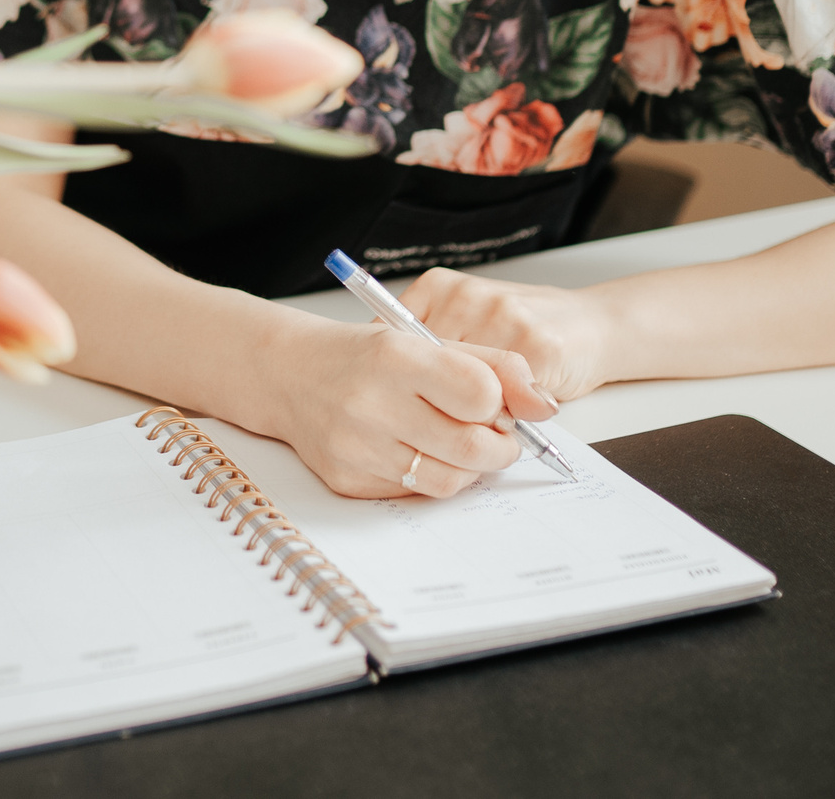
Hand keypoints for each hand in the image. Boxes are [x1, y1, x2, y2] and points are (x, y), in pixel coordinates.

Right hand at [250, 315, 557, 500]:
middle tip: (497, 434)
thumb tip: (545, 405)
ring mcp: (357, 448)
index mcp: (396, 358)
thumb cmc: (365, 357)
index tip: (493, 400)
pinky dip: (432, 477)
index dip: (499, 401)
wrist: (289, 374)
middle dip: (500, 445)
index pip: (482, 394)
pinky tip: (422, 453)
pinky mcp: (349, 481)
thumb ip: (495, 365)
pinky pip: (415, 494)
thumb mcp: (428, 341)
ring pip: (450, 480)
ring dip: (471, 468)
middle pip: (473, 446)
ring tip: (463, 445)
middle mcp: (371, 404)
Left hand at [399, 268, 613, 402]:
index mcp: (439, 287)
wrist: (594, 325)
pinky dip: (501, 414)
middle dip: (432, 401)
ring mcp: (500, 317)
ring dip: (469, 411)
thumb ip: (429, 347)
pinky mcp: (533, 345)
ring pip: (461, 387)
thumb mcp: (466, 324)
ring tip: (487, 410)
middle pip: (423, 368)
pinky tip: (513, 407)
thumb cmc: (523, 331)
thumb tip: (382, 385)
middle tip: (446, 416)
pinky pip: (499, 396)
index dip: (396, 382)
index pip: (391, 342)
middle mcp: (465, 296)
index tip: (398, 402)